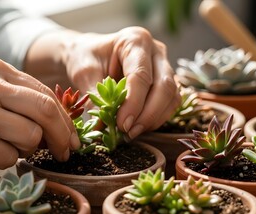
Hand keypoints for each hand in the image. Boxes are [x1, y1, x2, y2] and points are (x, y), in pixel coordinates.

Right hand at [0, 56, 79, 174]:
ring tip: (3, 146)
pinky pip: (7, 157)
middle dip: (62, 136)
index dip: (64, 119)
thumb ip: (13, 96)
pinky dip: (2, 161)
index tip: (72, 137)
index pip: (44, 93)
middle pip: (45, 111)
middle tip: (64, 152)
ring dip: (24, 150)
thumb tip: (52, 123)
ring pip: (30, 137)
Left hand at [26, 27, 180, 139]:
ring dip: (154, 119)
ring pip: (171, 96)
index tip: (122, 124)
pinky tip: (139, 127)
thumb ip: (96, 96)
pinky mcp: (165, 80)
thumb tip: (105, 124)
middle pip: (164, 86)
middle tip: (129, 132)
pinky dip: (157, 118)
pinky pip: (170, 103)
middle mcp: (155, 50)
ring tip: (132, 133)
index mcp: (135, 40)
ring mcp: (164, 65)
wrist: (87, 54)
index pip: (141, 75)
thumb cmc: (85, 58)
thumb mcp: (84, 73)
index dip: (134, 103)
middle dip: (148, 114)